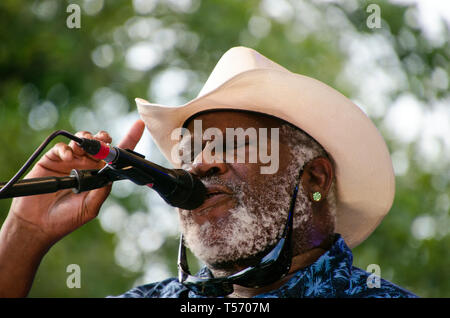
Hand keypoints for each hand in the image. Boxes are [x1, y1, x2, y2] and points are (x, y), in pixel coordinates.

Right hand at [7, 119, 145, 246]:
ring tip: (83, 150)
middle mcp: (87, 165)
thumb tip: (111, 175)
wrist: (39, 223)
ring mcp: (71, 161)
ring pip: (83, 140)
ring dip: (86, 141)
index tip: (139, 125)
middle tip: (102, 141)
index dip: (129, 139)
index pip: (116, 155)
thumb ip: (101, 191)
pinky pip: (62, 148)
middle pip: (100, 143)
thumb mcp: (90, 207)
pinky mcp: (53, 160)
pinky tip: (68, 157)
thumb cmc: (67, 218)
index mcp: (100, 174)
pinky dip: (66, 149)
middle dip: (103, 138)